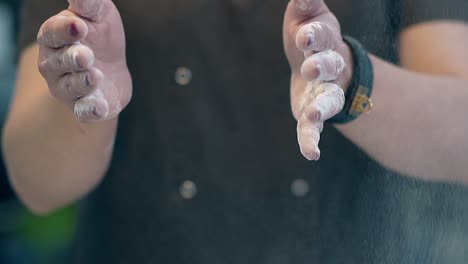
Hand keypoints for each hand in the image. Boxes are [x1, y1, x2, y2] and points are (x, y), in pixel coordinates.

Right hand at [37, 0, 131, 121]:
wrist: (111, 71)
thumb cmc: (100, 37)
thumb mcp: (99, 15)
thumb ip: (89, 4)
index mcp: (55, 38)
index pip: (53, 33)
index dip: (65, 30)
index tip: (80, 25)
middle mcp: (54, 65)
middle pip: (59, 62)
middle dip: (72, 59)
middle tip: (86, 55)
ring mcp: (67, 88)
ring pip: (70, 87)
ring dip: (82, 83)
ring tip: (95, 76)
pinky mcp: (84, 106)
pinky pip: (84, 110)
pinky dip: (91, 110)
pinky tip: (101, 108)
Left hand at [283, 0, 352, 159]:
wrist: (317, 68)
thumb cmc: (311, 40)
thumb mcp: (308, 18)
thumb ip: (306, 6)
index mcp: (324, 42)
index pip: (321, 36)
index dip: (313, 36)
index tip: (303, 35)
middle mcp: (329, 69)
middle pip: (329, 66)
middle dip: (321, 66)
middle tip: (310, 68)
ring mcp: (323, 93)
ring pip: (327, 100)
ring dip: (321, 107)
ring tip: (312, 115)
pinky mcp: (313, 113)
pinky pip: (314, 128)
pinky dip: (311, 140)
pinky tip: (311, 154)